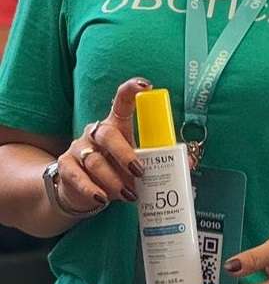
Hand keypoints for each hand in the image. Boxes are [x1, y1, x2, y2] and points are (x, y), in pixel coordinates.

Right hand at [54, 77, 149, 212]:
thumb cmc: (116, 169)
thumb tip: (188, 163)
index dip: (132, 90)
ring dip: (113, 179)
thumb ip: (160, 160)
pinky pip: (77, 176)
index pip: (122, 102)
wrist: (82, 190)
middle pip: (108, 135)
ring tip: (129, 194)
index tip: (146, 86)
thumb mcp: (137, 161)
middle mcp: (96, 132)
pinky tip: (102, 198)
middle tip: (140, 171)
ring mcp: (78, 148)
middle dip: (125, 154)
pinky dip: (91, 189)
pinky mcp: (65, 167)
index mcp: (116, 124)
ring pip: (95, 160)